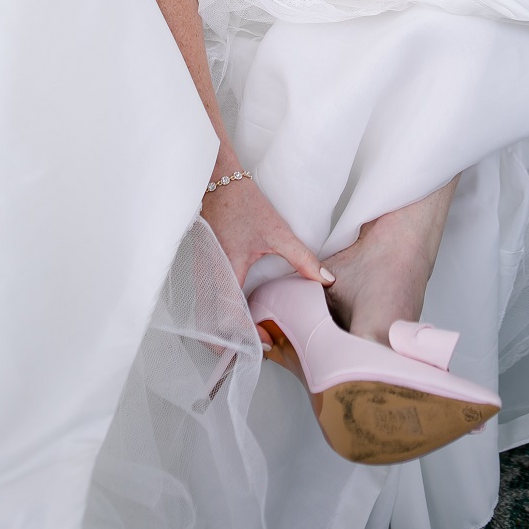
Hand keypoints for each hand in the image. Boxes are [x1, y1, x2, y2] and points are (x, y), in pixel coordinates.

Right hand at [202, 175, 333, 348]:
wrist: (218, 181)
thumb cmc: (244, 204)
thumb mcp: (277, 231)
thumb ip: (302, 258)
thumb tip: (325, 279)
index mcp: (227, 268)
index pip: (232, 316)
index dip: (248, 336)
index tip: (268, 341)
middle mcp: (210, 275)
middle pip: (213, 325)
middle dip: (233, 344)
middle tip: (260, 347)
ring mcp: (202, 273)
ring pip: (207, 317)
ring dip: (225, 333)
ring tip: (252, 336)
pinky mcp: (202, 269)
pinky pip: (207, 304)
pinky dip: (220, 319)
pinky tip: (240, 318)